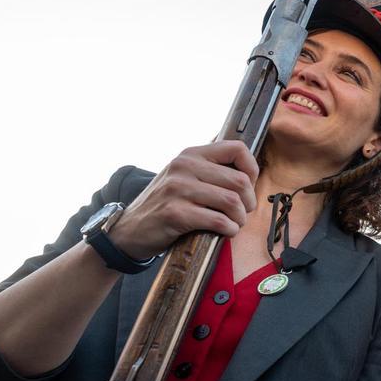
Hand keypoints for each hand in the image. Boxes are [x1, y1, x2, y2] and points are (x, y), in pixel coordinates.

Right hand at [109, 141, 258, 258]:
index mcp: (190, 154)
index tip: (249, 187)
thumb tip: (248, 172)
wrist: (128, 229)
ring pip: (232, 201)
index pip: (237, 148)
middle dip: (249, 201)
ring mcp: (178, 189)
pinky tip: (226, 231)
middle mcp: (184, 166)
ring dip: (240, 218)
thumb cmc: (165, 204)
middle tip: (243, 212)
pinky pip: (218, 220)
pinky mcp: (175, 213)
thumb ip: (210, 170)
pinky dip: (229, 229)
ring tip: (234, 223)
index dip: (252, 169)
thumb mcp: (183, 176)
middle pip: (239, 180)